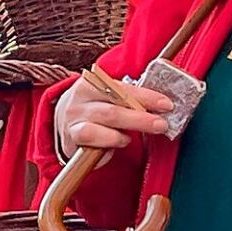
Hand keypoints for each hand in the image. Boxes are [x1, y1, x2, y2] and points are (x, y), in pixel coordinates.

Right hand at [55, 76, 172, 158]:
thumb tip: (161, 104)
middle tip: (161, 124)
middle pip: (112, 110)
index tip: (166, 104)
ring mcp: (73, 122)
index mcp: (91, 83)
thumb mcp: (109, 94)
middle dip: (140, 119)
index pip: (122, 89)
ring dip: (119, 136)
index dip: (146, 97)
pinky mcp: (71, 141)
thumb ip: (129, 97)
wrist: (64, 118)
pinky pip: (91, 146)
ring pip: (96, 130)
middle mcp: (80, 102)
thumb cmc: (96, 105)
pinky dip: (106, 146)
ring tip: (131, 138)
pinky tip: (116, 146)